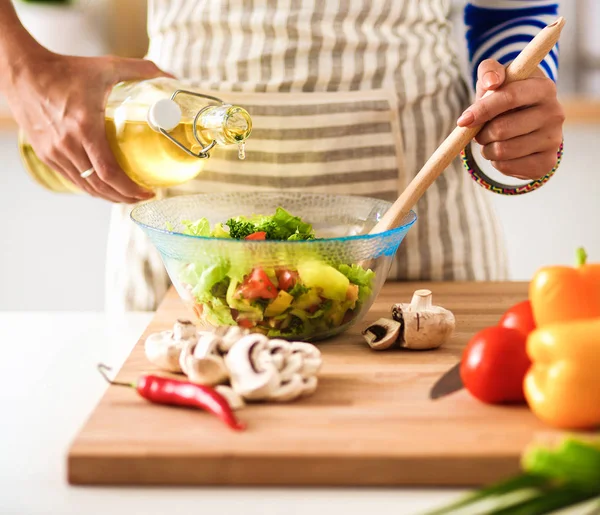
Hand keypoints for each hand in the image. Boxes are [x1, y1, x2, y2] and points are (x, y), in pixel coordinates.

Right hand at [4, 49, 171, 201]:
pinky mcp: (45, 154)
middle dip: (125, 197)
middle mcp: (67, 145)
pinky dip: (91, 188)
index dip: (130, 189)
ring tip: (128, 196)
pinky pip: (73, 179)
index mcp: (84, 128)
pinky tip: (105, 187)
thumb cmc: (65, 69)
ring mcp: (54, 152)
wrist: (23, 71)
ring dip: (108, 196)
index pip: (109, 173)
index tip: (149, 192)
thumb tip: (170, 75)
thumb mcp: (106, 67)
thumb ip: (140, 69)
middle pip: (100, 187)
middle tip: (143, 197)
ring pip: (86, 187)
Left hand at [457, 59, 564, 179]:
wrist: (526, 119)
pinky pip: (507, 168)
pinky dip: (496, 162)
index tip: (463, 121)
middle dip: (481, 133)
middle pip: (501, 129)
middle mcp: (554, 113)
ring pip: (502, 151)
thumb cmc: (505, 94)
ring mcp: (554, 139)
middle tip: (480, 131)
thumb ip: (489, 71)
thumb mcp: (497, 77)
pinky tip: (503, 153)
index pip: (509, 98)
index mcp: (544, 88)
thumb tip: (492, 82)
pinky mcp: (546, 162)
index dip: (482, 110)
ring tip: (491, 140)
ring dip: (486, 149)